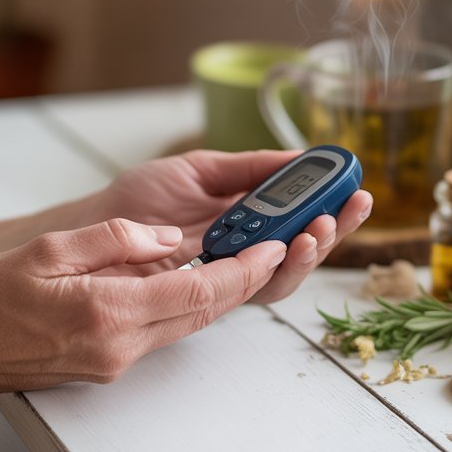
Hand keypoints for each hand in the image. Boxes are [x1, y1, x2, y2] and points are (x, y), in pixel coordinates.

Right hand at [0, 218, 288, 395]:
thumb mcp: (51, 250)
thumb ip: (116, 238)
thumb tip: (165, 238)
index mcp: (109, 313)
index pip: (200, 293)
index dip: (246, 270)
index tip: (276, 246)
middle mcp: (122, 345)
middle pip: (205, 312)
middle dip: (248, 279)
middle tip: (281, 244)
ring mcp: (117, 359)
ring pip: (190, 322)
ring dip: (224, 292)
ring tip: (254, 255)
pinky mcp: (111, 362)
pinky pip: (166, 329)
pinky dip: (192, 303)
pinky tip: (204, 279)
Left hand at [79, 150, 372, 302]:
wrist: (95, 225)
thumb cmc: (141, 198)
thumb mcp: (202, 169)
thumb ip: (249, 167)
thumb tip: (298, 156)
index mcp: (248, 220)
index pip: (302, 218)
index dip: (332, 206)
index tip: (355, 186)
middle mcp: (245, 252)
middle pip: (304, 249)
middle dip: (334, 230)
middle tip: (349, 206)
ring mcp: (228, 275)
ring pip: (286, 275)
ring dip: (310, 252)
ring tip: (319, 226)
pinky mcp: (208, 295)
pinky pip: (251, 290)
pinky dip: (275, 270)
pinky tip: (287, 245)